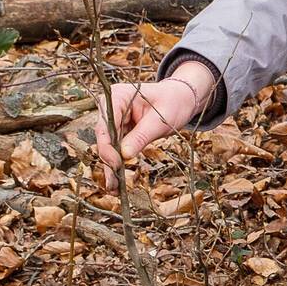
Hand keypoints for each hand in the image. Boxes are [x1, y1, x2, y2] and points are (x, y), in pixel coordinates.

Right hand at [92, 63, 211, 188]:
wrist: (182, 97)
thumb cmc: (173, 102)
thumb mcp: (159, 120)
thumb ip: (141, 136)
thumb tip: (124, 156)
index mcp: (117, 96)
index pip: (106, 126)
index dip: (108, 148)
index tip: (116, 165)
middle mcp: (110, 107)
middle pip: (104, 138)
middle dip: (108, 161)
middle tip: (113, 185)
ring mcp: (114, 119)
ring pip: (108, 146)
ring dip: (111, 166)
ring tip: (114, 189)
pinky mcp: (120, 129)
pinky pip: (117, 148)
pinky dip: (118, 162)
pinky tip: (118, 180)